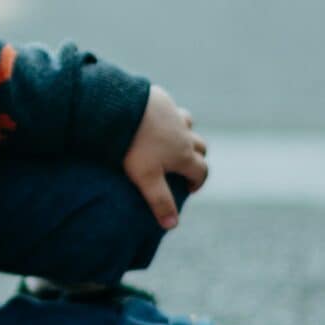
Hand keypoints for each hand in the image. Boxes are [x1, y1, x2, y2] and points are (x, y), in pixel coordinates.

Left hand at [123, 83, 207, 228]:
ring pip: (188, 124)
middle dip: (197, 157)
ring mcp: (174, 114)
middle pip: (200, 146)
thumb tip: (172, 225)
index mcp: (183, 154)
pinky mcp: (161, 99)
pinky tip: (153, 118)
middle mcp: (184, 133)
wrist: (123, 107)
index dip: (198, 182)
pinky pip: (170, 108)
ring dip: (185, 133)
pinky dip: (167, 116)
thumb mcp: (146, 178)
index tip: (189, 189)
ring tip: (170, 141)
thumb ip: (160, 201)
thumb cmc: (135, 145)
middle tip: (183, 168)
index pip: (201, 170)